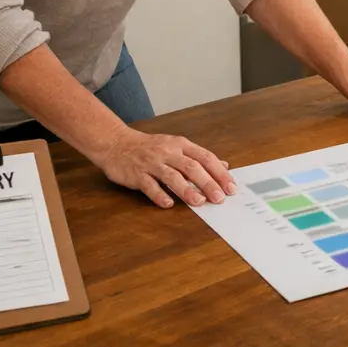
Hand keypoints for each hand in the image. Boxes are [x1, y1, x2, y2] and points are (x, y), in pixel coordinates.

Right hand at [92, 127, 236, 208]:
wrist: (116, 143)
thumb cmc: (150, 147)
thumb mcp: (176, 146)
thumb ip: (198, 157)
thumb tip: (223, 165)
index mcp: (180, 145)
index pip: (205, 157)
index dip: (219, 172)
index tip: (231, 187)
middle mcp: (168, 152)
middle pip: (192, 167)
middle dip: (208, 183)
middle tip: (219, 198)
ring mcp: (152, 163)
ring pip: (172, 176)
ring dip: (187, 190)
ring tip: (199, 202)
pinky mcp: (136, 174)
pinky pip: (149, 185)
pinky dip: (159, 195)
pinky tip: (168, 203)